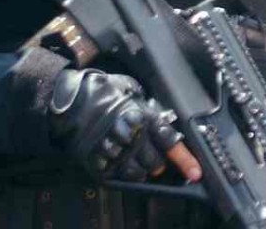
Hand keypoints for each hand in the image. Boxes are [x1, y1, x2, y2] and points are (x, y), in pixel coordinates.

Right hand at [48, 69, 201, 182]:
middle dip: (159, 162)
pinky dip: (122, 172)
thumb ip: (147, 104)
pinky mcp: (98, 161)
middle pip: (156, 163)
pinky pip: (118, 176)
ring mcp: (114, 151)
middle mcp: (132, 136)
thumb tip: (160, 114)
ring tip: (137, 159)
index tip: (195, 172)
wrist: (71, 101)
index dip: (184, 159)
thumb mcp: (131, 89)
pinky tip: (120, 161)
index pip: (170, 142)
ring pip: (138, 173)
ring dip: (142, 170)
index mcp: (143, 117)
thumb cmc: (102, 90)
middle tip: (155, 156)